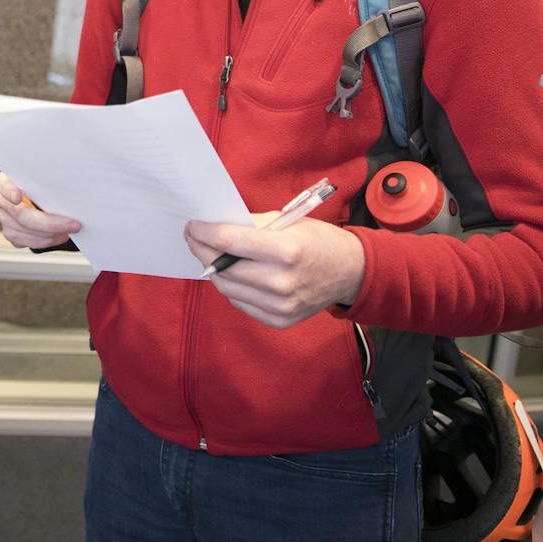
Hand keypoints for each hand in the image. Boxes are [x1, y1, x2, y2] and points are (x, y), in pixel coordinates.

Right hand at [0, 171, 79, 249]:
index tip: (18, 197)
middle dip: (50, 223)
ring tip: (70, 229)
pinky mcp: (11, 234)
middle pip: (22, 215)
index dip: (9, 191)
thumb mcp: (47, 181)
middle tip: (73, 224)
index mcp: (8, 181)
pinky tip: (59, 235)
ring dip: (52, 234)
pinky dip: (47, 241)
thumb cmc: (46, 188)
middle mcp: (3, 200)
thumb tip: (67, 194)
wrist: (45, 201)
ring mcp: (5, 219)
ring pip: (27, 232)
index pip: (2, 184)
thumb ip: (49, 185)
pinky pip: (29, 242)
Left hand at [183, 213, 364, 328]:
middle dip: (202, 250)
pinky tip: (231, 274)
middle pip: (223, 267)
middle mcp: (281, 282)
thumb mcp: (288, 221)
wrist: (351, 272)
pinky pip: (241, 303)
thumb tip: (216, 226)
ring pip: (227, 288)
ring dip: (213, 270)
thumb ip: (251, 225)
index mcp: (285, 250)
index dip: (204, 233)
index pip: (229, 242)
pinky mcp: (279, 320)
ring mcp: (280, 305)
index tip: (192, 226)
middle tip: (193, 238)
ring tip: (209, 255)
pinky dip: (231, 287)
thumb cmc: (318, 241)